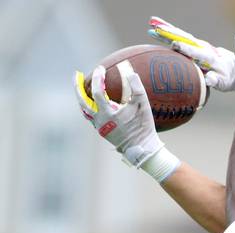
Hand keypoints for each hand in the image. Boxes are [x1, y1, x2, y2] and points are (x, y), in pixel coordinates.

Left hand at [73, 65, 178, 181]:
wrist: (142, 148)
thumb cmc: (144, 126)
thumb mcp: (143, 106)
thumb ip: (136, 88)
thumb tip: (130, 72)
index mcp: (108, 114)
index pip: (97, 92)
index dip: (98, 78)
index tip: (101, 68)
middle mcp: (100, 121)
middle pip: (82, 101)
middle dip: (78, 86)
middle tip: (77, 74)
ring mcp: (99, 127)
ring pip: (85, 110)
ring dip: (82, 97)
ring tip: (82, 87)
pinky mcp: (102, 131)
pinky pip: (91, 117)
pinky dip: (90, 106)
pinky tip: (93, 101)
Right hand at [149, 16, 234, 92]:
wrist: (233, 69)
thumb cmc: (227, 78)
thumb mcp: (223, 82)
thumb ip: (216, 80)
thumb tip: (209, 79)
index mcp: (210, 57)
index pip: (196, 52)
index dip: (186, 49)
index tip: (175, 45)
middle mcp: (202, 48)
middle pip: (185, 39)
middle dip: (171, 34)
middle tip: (156, 28)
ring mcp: (197, 46)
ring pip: (180, 36)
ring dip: (166, 30)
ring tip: (152, 23)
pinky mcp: (192, 47)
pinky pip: (179, 38)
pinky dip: (168, 32)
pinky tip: (155, 28)